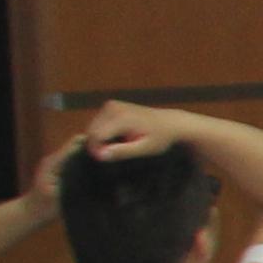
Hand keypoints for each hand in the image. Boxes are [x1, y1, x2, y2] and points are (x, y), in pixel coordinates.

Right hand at [70, 103, 184, 165]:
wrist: (170, 122)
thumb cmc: (160, 138)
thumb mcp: (144, 148)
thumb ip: (122, 151)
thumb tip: (100, 155)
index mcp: (122, 118)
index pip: (96, 135)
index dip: (97, 149)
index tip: (106, 158)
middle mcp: (113, 107)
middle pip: (92, 131)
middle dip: (98, 144)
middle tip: (115, 153)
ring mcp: (111, 104)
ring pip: (93, 127)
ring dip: (101, 139)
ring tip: (121, 144)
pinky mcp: (111, 105)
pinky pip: (98, 123)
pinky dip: (103, 132)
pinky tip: (119, 137)